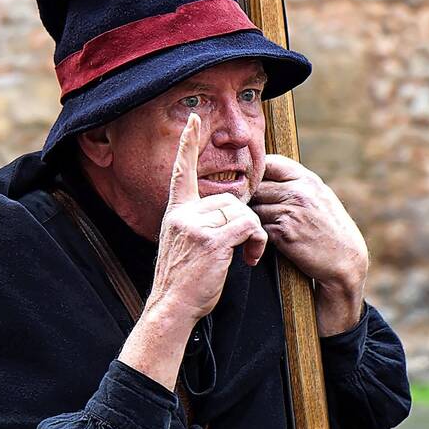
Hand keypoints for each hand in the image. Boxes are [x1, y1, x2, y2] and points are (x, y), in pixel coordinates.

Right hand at [147, 113, 267, 325]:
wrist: (172, 308)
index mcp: (177, 212)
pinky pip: (247, 226)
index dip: (188, 144)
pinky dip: (256, 241)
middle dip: (245, 221)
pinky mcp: (211, 240)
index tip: (194, 120)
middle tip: (247, 247)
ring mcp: (195, 226)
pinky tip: (249, 258)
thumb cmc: (184, 281)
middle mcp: (183, 214)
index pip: (181, 171)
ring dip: (253, 234)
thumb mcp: (185, 244)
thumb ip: (202, 223)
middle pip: (229, 199)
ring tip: (247, 255)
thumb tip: (231, 214)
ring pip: (241, 212)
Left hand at [251, 154, 368, 335]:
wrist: (345, 259)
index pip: (269, 162)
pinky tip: (266, 236)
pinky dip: (258, 231)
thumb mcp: (319, 196)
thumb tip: (264, 172)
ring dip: (252, 216)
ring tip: (258, 223)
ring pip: (254, 207)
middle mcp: (299, 192)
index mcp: (307, 179)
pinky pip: (258, 226)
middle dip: (250, 196)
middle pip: (257, 186)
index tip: (251, 184)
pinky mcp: (284, 232)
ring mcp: (291, 212)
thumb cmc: (330, 227)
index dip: (256, 172)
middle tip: (247, 206)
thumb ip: (296, 182)